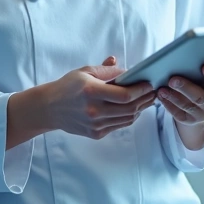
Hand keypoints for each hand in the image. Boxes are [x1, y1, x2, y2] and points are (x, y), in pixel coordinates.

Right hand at [39, 56, 156, 139]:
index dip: (141, 90)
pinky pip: (119, 125)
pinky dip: (130, 117)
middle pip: (129, 108)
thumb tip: (128, 70)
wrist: (50, 108)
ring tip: (148, 100)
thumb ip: (107, 69)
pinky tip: (134, 108)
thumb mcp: (85, 71)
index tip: (150, 84)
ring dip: (140, 109)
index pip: (124, 95)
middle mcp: (94, 110)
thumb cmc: (68, 86)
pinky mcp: (96, 134)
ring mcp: (95, 125)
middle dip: (145, 99)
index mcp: (91, 91)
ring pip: (127, 118)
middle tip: (154, 92)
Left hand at [159, 60, 203, 131]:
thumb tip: (201, 50)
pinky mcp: (189, 120)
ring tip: (169, 82)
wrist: (201, 111)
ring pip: (189, 103)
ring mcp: (202, 113)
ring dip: (177, 93)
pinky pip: (178, 113)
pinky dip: (169, 103)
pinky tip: (161, 93)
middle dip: (195, 84)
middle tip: (191, 72)